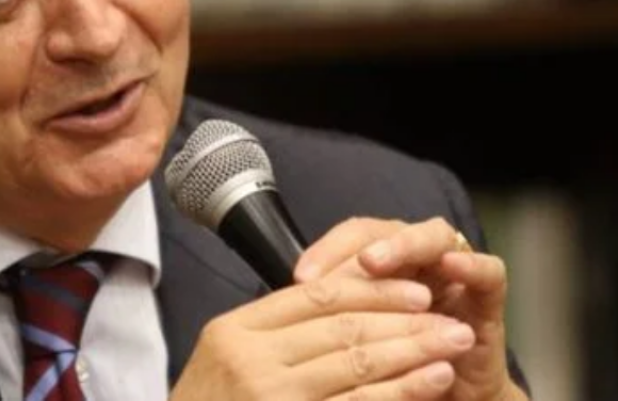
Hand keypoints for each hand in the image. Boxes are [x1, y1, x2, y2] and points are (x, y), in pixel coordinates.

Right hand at [171, 275, 475, 399]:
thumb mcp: (227, 362)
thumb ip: (272, 335)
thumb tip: (342, 306)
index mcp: (235, 331)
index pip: (315, 297)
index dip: (372, 290)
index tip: (416, 290)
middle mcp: (250, 359)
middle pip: (342, 326)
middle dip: (405, 319)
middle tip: (449, 316)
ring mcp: (270, 395)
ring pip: (356, 363)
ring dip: (413, 351)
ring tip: (453, 342)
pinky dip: (400, 391)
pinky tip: (432, 381)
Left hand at [294, 217, 528, 400]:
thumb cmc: (394, 377)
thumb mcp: (354, 348)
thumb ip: (333, 318)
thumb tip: (291, 297)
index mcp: (381, 267)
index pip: (349, 240)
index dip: (325, 252)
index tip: (299, 276)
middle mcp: (415, 263)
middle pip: (387, 233)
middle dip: (358, 247)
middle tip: (341, 264)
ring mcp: (453, 277)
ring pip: (434, 238)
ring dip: (405, 245)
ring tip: (376, 260)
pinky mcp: (489, 301)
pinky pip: (489, 273)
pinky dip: (471, 265)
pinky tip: (451, 265)